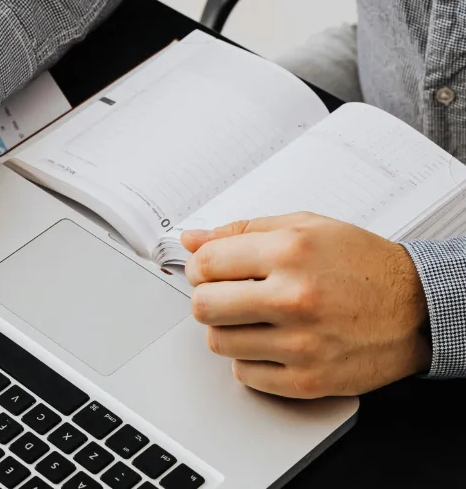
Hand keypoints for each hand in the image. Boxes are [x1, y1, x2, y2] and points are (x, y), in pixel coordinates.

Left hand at [181, 212, 430, 398]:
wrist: (417, 309)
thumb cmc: (361, 265)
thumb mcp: (306, 228)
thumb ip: (243, 231)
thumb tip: (191, 240)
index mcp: (290, 253)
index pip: (205, 264)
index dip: (201, 267)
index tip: (210, 271)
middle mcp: (294, 298)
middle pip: (203, 306)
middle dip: (209, 299)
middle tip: (228, 296)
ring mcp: (301, 344)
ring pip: (219, 342)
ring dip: (229, 330)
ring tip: (255, 319)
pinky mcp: (307, 379)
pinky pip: (244, 374)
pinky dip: (251, 360)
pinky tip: (274, 343)